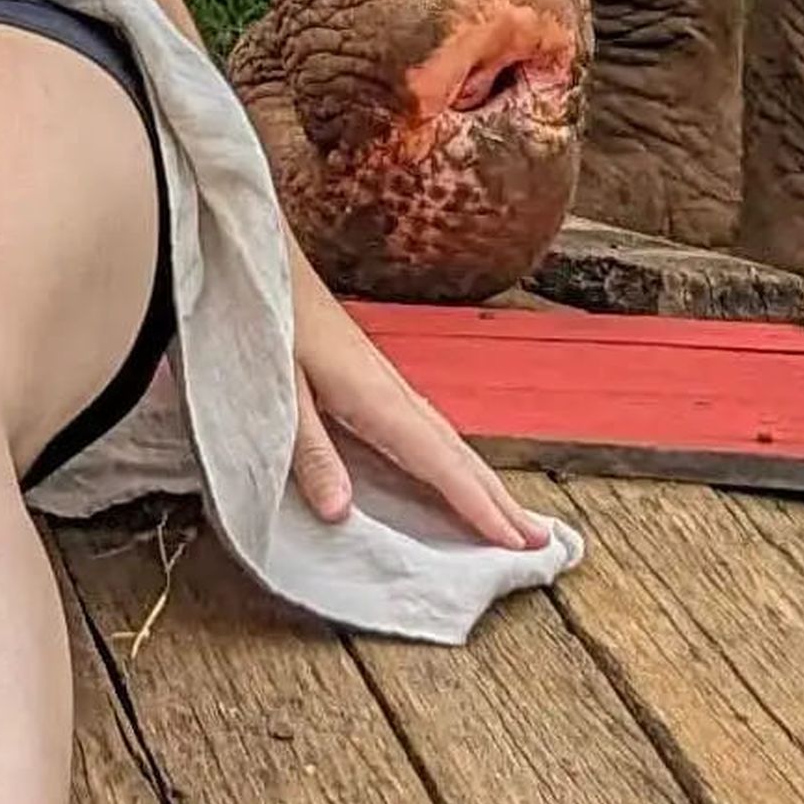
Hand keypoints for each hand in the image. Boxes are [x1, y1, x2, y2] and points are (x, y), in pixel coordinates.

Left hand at [286, 251, 546, 552]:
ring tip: (513, 516)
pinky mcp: (373, 378)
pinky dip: (453, 459)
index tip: (516, 542)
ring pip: (448, 441)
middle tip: (541, 541)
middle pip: (458, 454)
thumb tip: (342, 513)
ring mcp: (387, 383)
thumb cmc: (266, 323)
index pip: (439, 463)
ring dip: (484, 481)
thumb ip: (309, 452)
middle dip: (500, 499)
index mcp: (376, 400)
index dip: (478, 506)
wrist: (262, 261)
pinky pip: (429, 429)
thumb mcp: (276, 393)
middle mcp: (393, 393)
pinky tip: (452, 469)